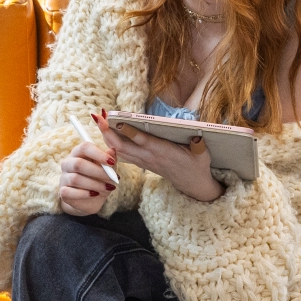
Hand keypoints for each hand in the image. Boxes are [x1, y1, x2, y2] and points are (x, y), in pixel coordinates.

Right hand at [57, 139, 118, 215]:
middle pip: (78, 163)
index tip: (111, 162)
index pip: (84, 147)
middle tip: (112, 178)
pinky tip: (95, 194)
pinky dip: (84, 194)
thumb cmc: (99, 179)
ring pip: (76, 179)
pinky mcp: (62, 192)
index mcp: (78, 153)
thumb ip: (110, 160)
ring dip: (95, 184)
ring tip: (108, 188)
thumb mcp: (108, 170)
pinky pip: (69, 192)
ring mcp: (63, 178)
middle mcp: (68, 163)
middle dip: (98, 171)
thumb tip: (112, 150)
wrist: (91, 200)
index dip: (98, 154)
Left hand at [103, 113, 224, 202]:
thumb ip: (199, 146)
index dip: (128, 131)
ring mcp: (143, 160)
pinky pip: (122, 154)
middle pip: (122, 145)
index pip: (142, 140)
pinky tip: (106, 133)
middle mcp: (149, 156)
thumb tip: (197, 136)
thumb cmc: (197, 166)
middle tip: (97, 116)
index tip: (116, 120)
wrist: (192, 184)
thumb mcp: (202, 156)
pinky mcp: (142, 162)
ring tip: (98, 120)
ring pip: (119, 150)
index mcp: (163, 151)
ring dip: (107, 136)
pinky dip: (112, 145)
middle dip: (108, 131)